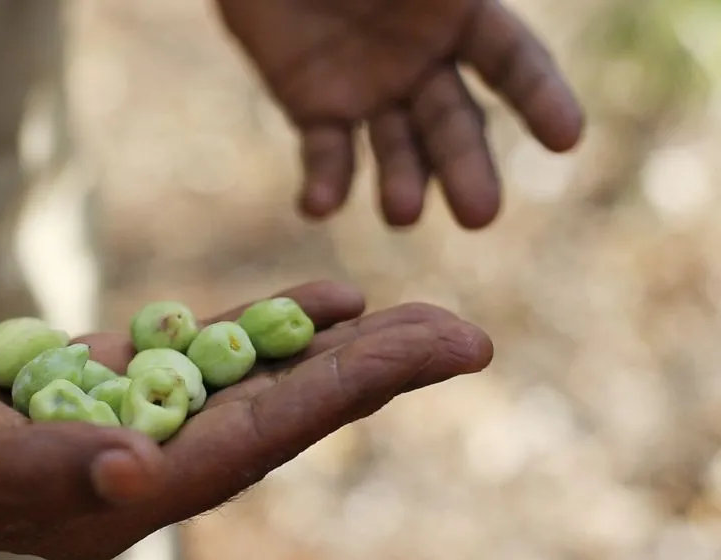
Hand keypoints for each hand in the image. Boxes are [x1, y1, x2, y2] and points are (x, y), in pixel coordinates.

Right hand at [0, 281, 491, 559]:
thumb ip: (31, 468)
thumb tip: (138, 478)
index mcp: (99, 505)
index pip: (240, 452)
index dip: (333, 403)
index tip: (420, 358)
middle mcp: (133, 473)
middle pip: (271, 420)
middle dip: (366, 378)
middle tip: (460, 334)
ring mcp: (129, 424)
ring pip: (248, 384)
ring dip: (329, 349)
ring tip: (411, 315)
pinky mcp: (115, 380)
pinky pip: (202, 351)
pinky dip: (260, 326)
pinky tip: (319, 300)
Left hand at [217, 0, 584, 227]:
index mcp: (459, 13)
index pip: (513, 62)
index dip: (540, 98)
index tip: (566, 139)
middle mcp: (423, 63)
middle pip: (454, 124)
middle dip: (466, 168)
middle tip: (479, 217)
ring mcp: (372, 91)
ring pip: (395, 149)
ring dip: (402, 183)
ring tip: (400, 214)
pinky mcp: (315, 109)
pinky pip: (324, 153)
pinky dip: (323, 183)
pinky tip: (318, 207)